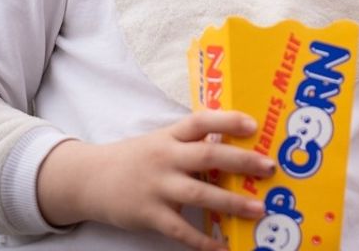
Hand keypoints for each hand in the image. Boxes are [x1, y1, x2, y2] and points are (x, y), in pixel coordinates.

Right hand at [37, 110, 273, 250]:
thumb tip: (237, 145)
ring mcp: (157, 186)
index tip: (254, 125)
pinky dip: (202, 240)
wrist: (89, 179)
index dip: (227, 120)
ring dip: (232, 202)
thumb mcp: (161, 142)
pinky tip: (222, 247)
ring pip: (199, 193)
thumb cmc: (137, 159)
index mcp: (170, 136)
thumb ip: (192, 143)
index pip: (201, 121)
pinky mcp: (148, 214)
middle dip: (241, 161)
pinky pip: (180, 229)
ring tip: (259, 209)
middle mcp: (165, 158)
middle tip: (269, 168)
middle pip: (207, 156)